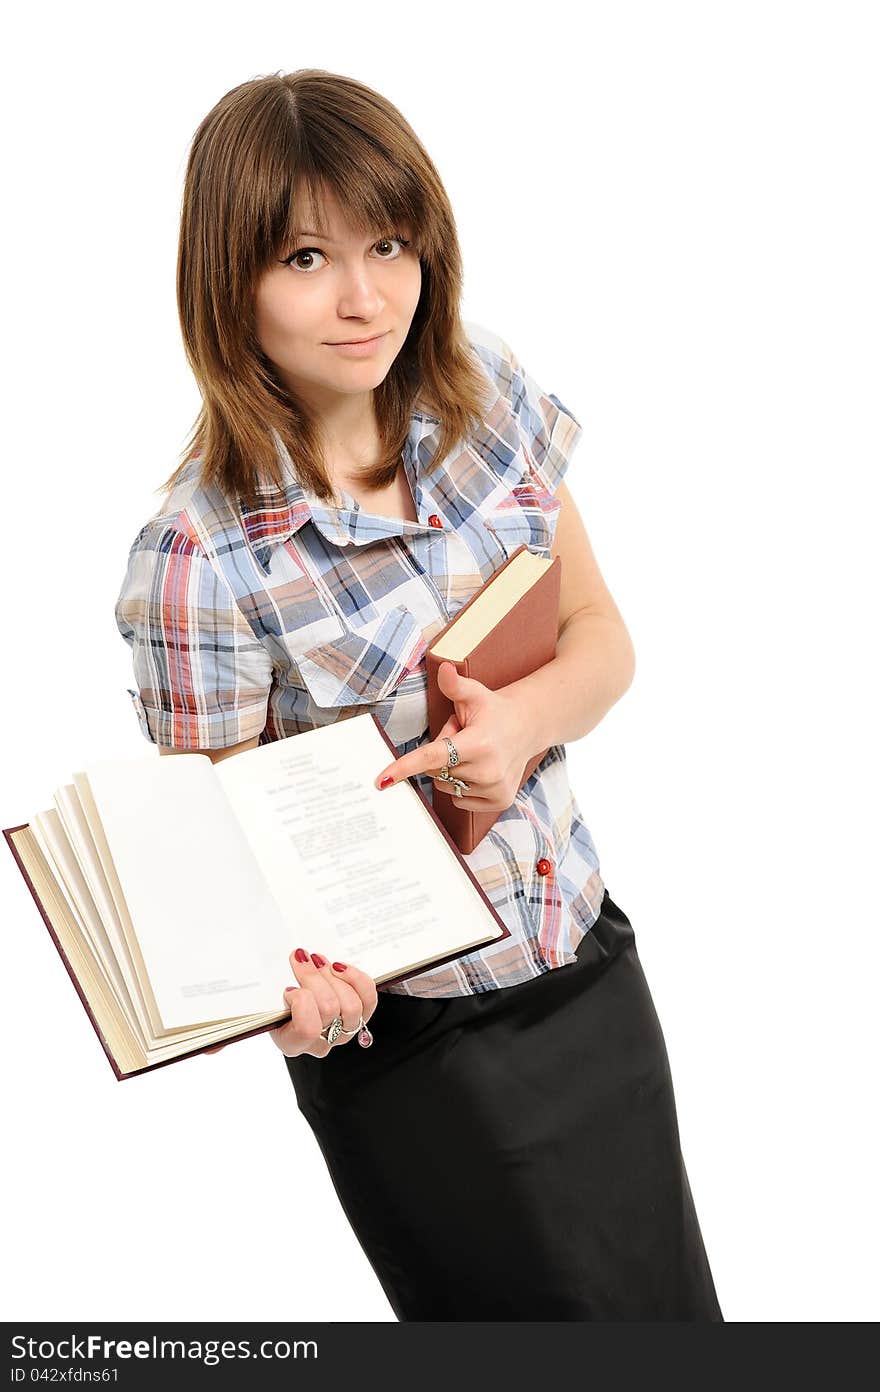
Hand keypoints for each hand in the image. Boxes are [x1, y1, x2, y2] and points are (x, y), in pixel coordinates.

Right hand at [269, 951, 377, 1058]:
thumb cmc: (277, 1004)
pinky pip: (367, 998)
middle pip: (329, 1008)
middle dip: (315, 977)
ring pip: (351, 1004)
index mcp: (292, 1043)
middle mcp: (321, 1042)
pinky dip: (355, 978)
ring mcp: (343, 1031)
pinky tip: (339, 967)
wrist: (296, 1006)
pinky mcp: (361, 1017)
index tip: (289, 987)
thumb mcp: (265, 1003)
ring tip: (319, 961)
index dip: (301, 1001)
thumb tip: (258, 989)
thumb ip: (264, 998)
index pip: (306, 1028)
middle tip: (303, 959)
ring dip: (333, 976)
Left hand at [373, 661, 536, 813]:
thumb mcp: (474, 694)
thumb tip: (444, 668)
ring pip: (446, 786)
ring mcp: (495, 788)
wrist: (527, 727)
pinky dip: (463, 786)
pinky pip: (460, 800)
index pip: (433, 757)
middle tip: (461, 737)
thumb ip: (454, 685)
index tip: (383, 780)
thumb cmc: (494, 710)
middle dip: (440, 754)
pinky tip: (480, 769)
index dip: (405, 767)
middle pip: (435, 771)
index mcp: (479, 743)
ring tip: (473, 752)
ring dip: (452, 770)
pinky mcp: (500, 801)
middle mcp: (488, 770)